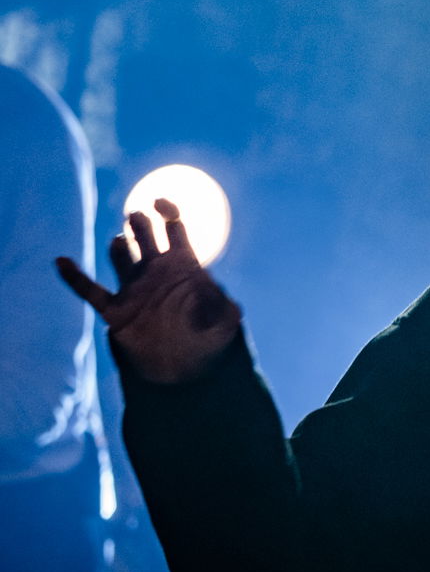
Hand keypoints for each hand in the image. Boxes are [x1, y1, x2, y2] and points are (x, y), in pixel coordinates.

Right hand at [55, 198, 242, 384]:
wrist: (186, 368)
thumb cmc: (210, 340)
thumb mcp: (226, 321)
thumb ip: (223, 305)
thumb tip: (216, 291)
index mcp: (184, 265)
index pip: (174, 226)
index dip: (167, 210)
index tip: (160, 203)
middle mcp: (156, 271)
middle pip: (145, 235)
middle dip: (140, 222)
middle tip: (137, 218)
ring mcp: (135, 289)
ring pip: (120, 256)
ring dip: (119, 247)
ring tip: (122, 244)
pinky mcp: (116, 311)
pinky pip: (91, 291)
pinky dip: (75, 278)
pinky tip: (63, 262)